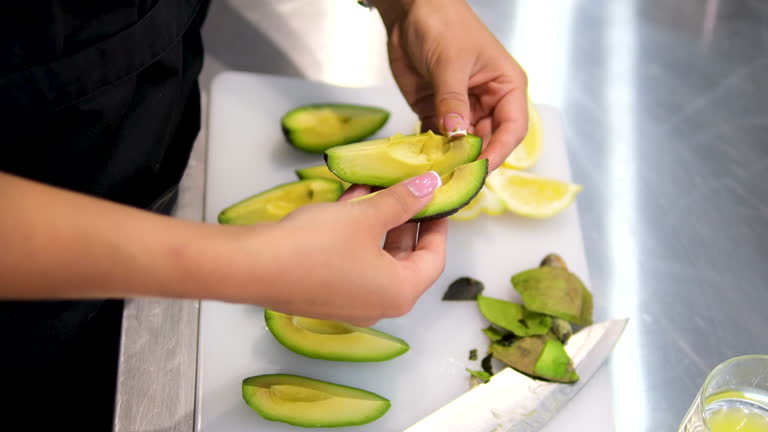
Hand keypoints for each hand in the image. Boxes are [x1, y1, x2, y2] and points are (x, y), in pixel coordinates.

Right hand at [225, 172, 447, 326]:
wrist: (253, 268)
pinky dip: (355, 233)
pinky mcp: (324, 293)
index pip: (434, 259)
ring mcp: (349, 302)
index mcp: (399, 292)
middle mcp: (379, 305)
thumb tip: (430, 186)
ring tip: (376, 185)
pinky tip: (349, 200)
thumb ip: (403, 200)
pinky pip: (351, 260)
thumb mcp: (366, 216)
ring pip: (375, 256)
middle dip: (404, 219)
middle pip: (404, 258)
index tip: (436, 197)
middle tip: (407, 187)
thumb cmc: (318, 245)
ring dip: (377, 220)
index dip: (438, 224)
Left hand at [375, 0, 528, 169]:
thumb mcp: (450, 63)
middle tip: (452, 178)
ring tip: (435, 174)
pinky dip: (431, 152)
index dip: (497, 152)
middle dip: (472, 161)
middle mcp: (488, 103)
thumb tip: (457, 137)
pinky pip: (438, 140)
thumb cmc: (443, 23)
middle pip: (487, 143)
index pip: (512, 130)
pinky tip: (422, 161)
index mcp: (506, 88)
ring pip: (462, 146)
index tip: (478, 169)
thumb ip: (453, 101)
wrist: (411, 9)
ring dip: (450, 160)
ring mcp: (462, 110)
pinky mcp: (437, 112)